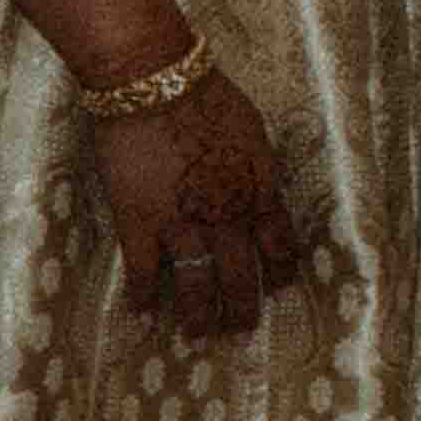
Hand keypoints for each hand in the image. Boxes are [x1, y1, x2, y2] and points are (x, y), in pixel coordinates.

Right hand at [87, 71, 309, 344]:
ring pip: (197, 285)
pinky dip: (142, 296)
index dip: (280, 271)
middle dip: (242, 307)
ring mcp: (183, 223)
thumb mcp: (253, 133)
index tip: (278, 288)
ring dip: (198, 315)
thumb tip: (261, 183)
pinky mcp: (140, 222)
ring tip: (197, 335)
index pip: (280, 244)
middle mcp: (228, 217)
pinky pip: (144, 271)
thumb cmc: (207, 96)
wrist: (157, 84)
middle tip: (240, 329)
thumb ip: (258, 167)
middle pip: (242, 275)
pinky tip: (141, 313)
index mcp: (260, 192)